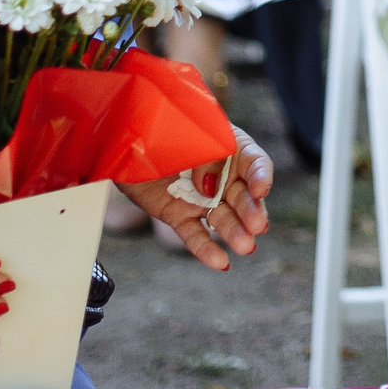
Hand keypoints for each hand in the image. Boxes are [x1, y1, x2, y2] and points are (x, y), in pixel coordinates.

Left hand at [117, 126, 274, 271]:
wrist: (126, 137)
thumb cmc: (163, 125)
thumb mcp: (191, 133)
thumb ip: (207, 157)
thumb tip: (210, 188)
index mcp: (232, 149)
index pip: (255, 164)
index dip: (261, 177)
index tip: (260, 190)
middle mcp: (222, 177)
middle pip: (243, 196)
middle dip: (251, 210)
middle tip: (257, 226)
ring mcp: (201, 199)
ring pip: (222, 219)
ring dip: (234, 233)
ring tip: (245, 247)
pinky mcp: (179, 216)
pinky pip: (194, 234)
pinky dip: (206, 249)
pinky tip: (221, 263)